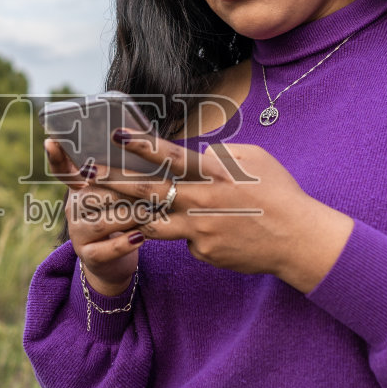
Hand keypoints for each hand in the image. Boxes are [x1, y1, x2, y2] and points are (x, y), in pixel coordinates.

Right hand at [42, 139, 143, 296]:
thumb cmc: (122, 216)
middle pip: (90, 196)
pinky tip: (141, 237)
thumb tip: (138, 142)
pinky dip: (124, 243)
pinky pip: (105, 250)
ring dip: (128, 216)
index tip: (51, 141)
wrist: (115, 260)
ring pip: (100, 223)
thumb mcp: (118, 194)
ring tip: (149, 212)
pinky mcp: (89, 256)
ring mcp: (78, 234)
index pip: (62, 170)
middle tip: (149, 190)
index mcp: (80, 189)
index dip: (56, 157)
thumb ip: (121, 173)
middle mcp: (73, 210)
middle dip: (121, 192)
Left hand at [85, 127, 353, 292]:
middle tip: (88, 174)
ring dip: (130, 215)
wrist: (298, 241)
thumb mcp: (256, 161)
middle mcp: (202, 202)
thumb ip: (223, 155)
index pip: (172, 156)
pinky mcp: (203, 252)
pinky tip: (211, 233)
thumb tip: (201, 155)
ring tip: (107, 210)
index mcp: (216, 174)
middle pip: (150, 191)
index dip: (142, 144)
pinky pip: (185, 240)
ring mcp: (200, 231)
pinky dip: (188, 233)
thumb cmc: (281, 194)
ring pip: (154, 222)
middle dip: (115, 182)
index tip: (117, 135)